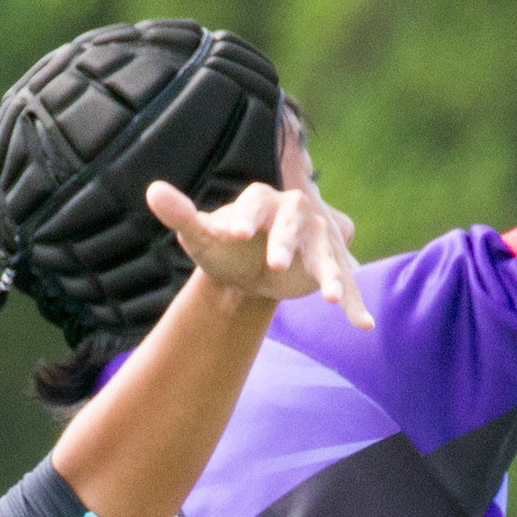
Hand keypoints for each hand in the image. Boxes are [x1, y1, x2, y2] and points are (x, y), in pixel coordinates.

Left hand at [146, 175, 370, 326]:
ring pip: (325, 255)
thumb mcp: (201, 234)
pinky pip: (345, 284)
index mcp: (261, 201)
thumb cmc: (224, 244)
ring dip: (329, 274)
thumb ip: (180, 214)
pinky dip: (354, 304)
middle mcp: (295, 214)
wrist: (249, 264)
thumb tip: (153, 191)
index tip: (237, 234)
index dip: (248, 217)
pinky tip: (364, 326)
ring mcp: (316, 241)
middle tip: (276, 265)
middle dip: (287, 243)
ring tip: (327, 299)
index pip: (255, 204)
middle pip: (294, 223)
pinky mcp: (328, 266)